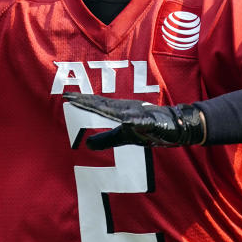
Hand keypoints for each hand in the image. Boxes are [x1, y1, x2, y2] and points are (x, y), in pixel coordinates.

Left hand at [62, 93, 204, 148]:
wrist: (176, 125)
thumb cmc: (148, 128)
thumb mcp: (124, 136)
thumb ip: (106, 139)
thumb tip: (87, 144)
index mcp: (119, 111)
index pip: (97, 105)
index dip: (82, 101)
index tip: (65, 96)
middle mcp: (127, 109)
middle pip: (104, 105)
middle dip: (87, 101)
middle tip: (69, 97)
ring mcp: (140, 115)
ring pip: (121, 112)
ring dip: (107, 110)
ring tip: (93, 107)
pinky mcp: (153, 123)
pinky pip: (144, 122)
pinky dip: (137, 121)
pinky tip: (128, 122)